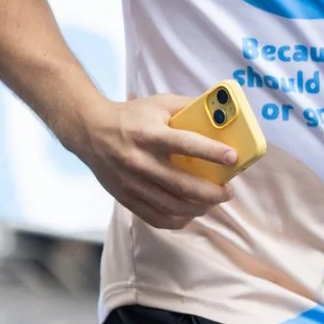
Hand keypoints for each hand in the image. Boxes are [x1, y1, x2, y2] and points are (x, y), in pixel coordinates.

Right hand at [70, 94, 235, 229]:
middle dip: (213, 193)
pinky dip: (179, 220)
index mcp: (149, 134)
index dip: (212, 153)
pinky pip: (156, 218)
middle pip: (183, 184)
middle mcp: (140, 161)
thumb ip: (188, 107)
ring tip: (212, 202)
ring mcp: (131, 183)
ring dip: (200, 208)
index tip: (233, 158)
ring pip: (173, 206)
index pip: (185, 144)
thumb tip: (223, 114)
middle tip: (228, 192)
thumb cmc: (131, 117)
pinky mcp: (125, 197)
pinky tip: (190, 213)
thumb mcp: (159, 103)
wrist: (90, 131)